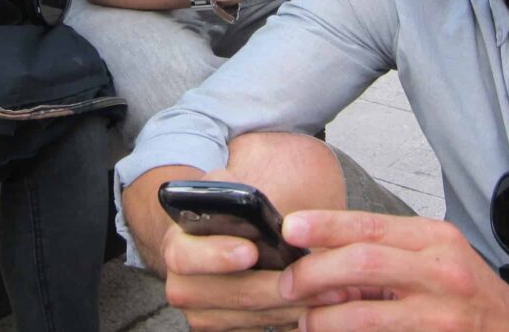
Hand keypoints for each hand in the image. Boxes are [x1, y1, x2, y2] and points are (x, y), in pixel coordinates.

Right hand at [159, 172, 346, 331]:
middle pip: (232, 294)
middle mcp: (183, 286)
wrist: (214, 241)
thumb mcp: (228, 191)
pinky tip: (318, 304)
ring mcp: (202, 316)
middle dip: (277, 286)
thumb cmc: (228, 213)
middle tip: (315, 276)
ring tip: (331, 291)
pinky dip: (290, 317)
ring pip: (253, 317)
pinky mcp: (222, 331)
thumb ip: (238, 194)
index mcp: (177, 245)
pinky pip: (259, 329)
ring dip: (294, 305)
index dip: (217, 255)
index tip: (251, 251)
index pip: (185, 255)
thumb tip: (263, 208)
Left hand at [279, 211, 508, 330]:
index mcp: (436, 239)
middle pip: (363, 263)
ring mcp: (440, 317)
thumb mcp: (435, 258)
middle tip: (286, 284)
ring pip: (364, 315)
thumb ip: (386, 254)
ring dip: (324, 320)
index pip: (370, 225)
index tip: (290, 227)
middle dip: (314, 273)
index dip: (325, 225)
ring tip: (306, 321)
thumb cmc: (469, 295)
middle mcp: (441, 273)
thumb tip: (321, 260)